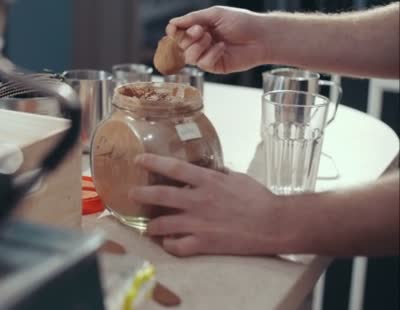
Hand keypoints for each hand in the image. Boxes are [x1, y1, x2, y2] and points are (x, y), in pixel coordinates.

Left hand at [129, 154, 287, 256]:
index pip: (173, 168)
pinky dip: (169, 245)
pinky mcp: (205, 243)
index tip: (138, 159)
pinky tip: (168, 243)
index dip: (153, 162)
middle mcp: (199, 200)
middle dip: (142, 194)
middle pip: (161, 196)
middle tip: (131, 194)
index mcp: (208, 181)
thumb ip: (218, 174)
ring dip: (151, 225)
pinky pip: (178, 246)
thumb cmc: (259, 198)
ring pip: (164, 224)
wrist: (274, 224)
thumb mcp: (237, 177)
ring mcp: (200, 223)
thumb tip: (209, 168)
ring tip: (147, 226)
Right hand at [166, 6, 268, 73]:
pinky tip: (222, 48)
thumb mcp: (215, 14)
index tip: (173, 30)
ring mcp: (207, 55)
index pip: (178, 32)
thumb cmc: (241, 22)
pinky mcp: (215, 66)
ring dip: (198, 46)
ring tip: (213, 39)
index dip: (174, 32)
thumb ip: (193, 18)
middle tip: (202, 31)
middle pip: (180, 45)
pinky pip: (203, 63)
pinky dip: (211, 54)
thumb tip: (172, 23)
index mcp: (200, 28)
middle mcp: (201, 42)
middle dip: (188, 37)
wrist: (261, 36)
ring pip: (189, 57)